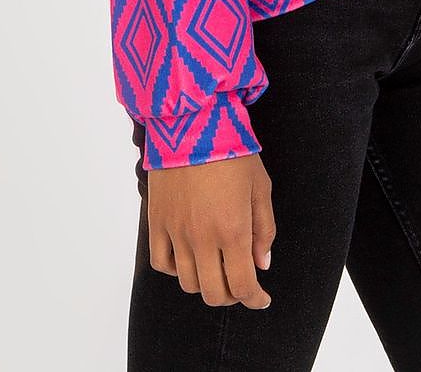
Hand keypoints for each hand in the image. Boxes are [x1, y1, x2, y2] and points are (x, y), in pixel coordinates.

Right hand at [146, 151, 274, 308]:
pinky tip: (187, 257)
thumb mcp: (260, 187)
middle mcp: (203, 237)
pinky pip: (160, 262)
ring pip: (187, 282)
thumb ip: (264, 230)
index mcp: (233, 230)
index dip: (254, 299)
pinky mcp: (156, 220)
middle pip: (214, 293)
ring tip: (214, 268)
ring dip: (205, 284)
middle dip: (232, 295)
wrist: (191, 121)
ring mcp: (176, 231)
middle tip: (240, 283)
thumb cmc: (231, 150)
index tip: (261, 298)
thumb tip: (261, 265)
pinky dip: (174, 269)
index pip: (243, 286)